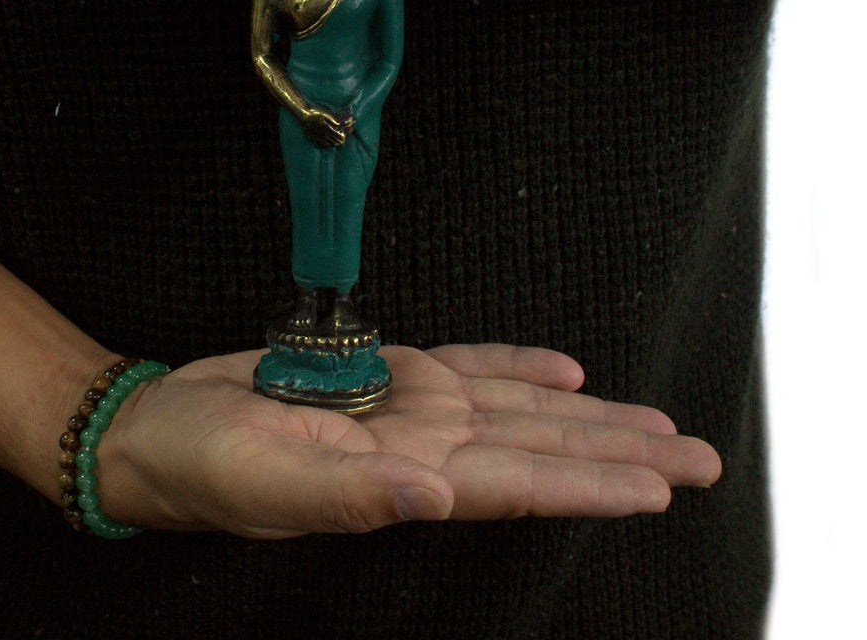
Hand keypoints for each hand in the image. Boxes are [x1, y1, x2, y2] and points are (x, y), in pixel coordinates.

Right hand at [97, 343, 720, 538]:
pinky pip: (469, 367)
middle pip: (540, 447)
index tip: (661, 484)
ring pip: (520, 407)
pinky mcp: (387, 373)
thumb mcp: (271, 482)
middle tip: (698, 459)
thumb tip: (438, 500)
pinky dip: (518, 366)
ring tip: (654, 423)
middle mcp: (423, 444)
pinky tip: (565, 371)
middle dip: (619, 454)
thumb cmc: (210, 464)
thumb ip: (355, 494)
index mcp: (404, 476)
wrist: (167, 428)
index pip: (519, 484)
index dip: (590, 482)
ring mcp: (409, 407)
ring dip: (587, 414)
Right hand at [302, 106, 353, 146]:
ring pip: (326, 142)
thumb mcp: (324, 115)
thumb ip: (332, 120)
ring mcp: (317, 136)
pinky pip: (320, 143)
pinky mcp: (312, 137)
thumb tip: (339, 124)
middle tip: (342, 143)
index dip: (340, 137)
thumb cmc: (314, 114)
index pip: (335, 134)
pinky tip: (327, 145)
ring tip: (336, 144)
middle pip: (331, 140)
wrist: (303, 116)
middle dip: (337, 142)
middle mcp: (321, 133)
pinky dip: (325, 145)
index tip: (344, 138)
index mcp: (325, 128)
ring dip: (332, 144)